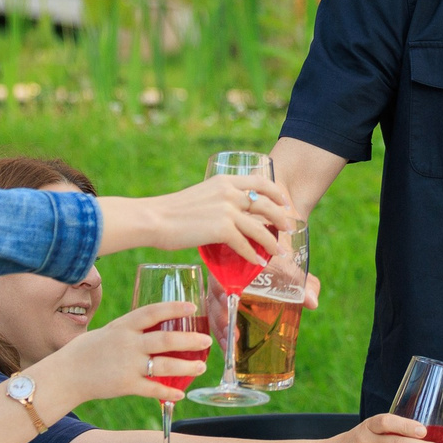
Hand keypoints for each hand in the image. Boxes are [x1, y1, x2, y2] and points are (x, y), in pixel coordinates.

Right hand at [37, 300, 211, 409]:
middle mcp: (128, 344)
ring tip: (201, 366)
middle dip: (190, 341)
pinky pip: (153, 389)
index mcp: (123, 326)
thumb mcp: (108, 331)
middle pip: (166, 340)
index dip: (174, 308)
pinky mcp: (126, 385)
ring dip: (187, 367)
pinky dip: (169, 392)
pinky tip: (181, 393)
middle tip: (207, 340)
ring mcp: (128, 366)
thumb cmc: (86, 351)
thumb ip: (130, 330)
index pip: (153, 312)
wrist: (66, 375)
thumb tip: (154, 325)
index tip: (192, 306)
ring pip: (165, 366)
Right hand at [106, 177, 297, 260]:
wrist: (154, 218)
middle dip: (281, 217)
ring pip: (260, 227)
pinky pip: (245, 245)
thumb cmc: (171, 211)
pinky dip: (253, 255)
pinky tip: (258, 262)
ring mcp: (227, 210)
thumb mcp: (200, 195)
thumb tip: (228, 217)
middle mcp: (229, 192)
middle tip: (288, 228)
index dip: (276, 192)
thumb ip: (217, 200)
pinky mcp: (221, 229)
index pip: (260, 181)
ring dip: (272, 242)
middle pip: (267, 204)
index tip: (284, 202)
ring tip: (279, 252)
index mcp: (224, 180)